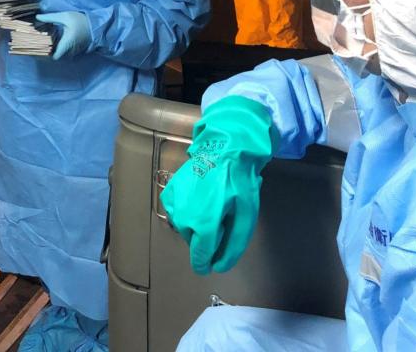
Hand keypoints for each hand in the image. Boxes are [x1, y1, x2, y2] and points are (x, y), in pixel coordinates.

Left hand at [36, 11, 90, 59]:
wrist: (96, 24)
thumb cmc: (80, 20)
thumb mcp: (64, 16)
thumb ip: (50, 17)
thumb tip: (37, 17)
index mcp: (66, 43)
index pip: (56, 56)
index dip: (48, 54)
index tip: (43, 48)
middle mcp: (71, 50)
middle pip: (59, 57)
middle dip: (52, 52)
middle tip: (44, 45)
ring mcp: (76, 51)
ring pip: (64, 56)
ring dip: (58, 52)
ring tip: (50, 44)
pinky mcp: (79, 50)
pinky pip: (69, 54)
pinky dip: (64, 51)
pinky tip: (59, 43)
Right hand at [159, 96, 277, 274]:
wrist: (223, 148)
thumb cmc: (238, 182)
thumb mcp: (246, 216)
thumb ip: (233, 245)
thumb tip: (220, 266)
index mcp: (203, 226)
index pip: (199, 257)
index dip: (205, 264)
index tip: (209, 266)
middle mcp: (183, 219)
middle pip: (194, 242)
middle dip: (207, 238)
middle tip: (223, 219)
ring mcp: (173, 205)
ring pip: (185, 227)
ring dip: (196, 225)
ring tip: (213, 205)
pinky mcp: (169, 193)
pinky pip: (178, 213)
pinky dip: (188, 211)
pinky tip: (201, 198)